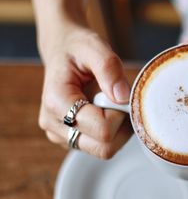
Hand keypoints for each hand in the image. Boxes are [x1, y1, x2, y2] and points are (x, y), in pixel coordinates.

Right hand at [38, 22, 131, 158]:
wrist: (62, 50)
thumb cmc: (77, 48)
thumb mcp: (94, 47)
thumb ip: (109, 68)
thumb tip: (123, 98)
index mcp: (57, 102)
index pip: (103, 129)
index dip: (120, 114)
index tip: (119, 94)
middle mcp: (54, 125)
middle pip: (104, 148)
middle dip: (121, 127)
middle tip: (119, 101)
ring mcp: (60, 135)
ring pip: (104, 151)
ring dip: (118, 131)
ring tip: (111, 104)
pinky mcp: (70, 139)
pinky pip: (100, 148)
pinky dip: (112, 134)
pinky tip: (106, 112)